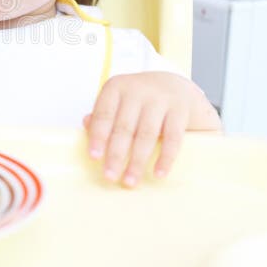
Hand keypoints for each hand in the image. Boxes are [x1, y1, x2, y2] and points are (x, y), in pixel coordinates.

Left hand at [83, 71, 220, 187]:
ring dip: (137, 161)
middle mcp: (138, 90)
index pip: (104, 114)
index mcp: (116, 87)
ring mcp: (161, 98)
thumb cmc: (140, 99)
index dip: (98, 136)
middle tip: (110, 176)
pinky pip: (173, 137)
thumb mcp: (120, 101)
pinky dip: (165, 158)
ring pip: (146, 134)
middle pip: (124, 127)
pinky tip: (158, 174)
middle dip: (116, 154)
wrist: (177, 85)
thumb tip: (86, 124)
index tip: (94, 157)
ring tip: (130, 181)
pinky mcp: (181, 110)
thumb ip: (104, 114)